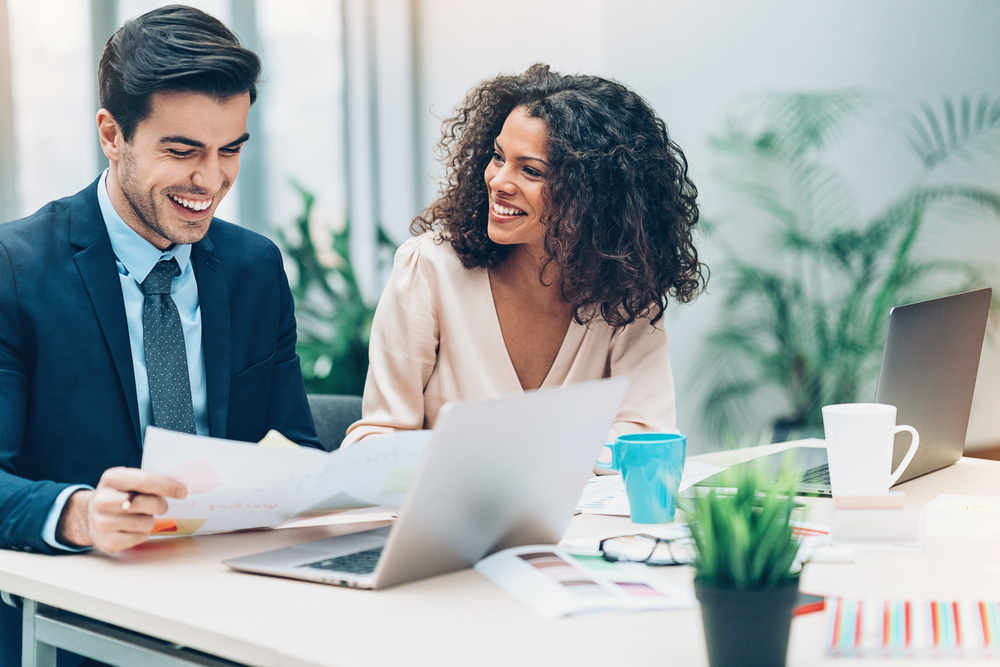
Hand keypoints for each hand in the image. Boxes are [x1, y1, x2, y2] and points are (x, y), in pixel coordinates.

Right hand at [57, 467, 186, 552]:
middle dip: (160, 505)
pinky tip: (135, 528)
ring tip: (142, 516)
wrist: (90, 516)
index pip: (144, 481)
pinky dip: (144, 533)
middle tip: (161, 506)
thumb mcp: (128, 481)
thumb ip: (148, 482)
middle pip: (146, 503)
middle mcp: (102, 500)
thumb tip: (179, 488)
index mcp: (111, 478)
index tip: (182, 492)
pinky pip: (140, 537)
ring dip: (151, 520)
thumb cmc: (119, 495)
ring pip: (145, 523)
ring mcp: (102, 522)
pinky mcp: (107, 541)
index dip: (167, 486)